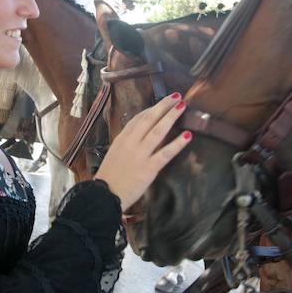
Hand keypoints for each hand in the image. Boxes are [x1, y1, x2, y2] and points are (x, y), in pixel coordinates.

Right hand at [95, 93, 191, 210]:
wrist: (104, 196)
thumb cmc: (109, 177)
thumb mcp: (114, 154)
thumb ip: (126, 144)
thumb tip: (138, 136)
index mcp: (122, 139)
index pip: (138, 119)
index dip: (152, 109)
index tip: (162, 103)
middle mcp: (131, 143)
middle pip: (149, 119)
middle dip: (163, 106)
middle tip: (176, 96)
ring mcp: (140, 155)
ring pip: (158, 131)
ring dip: (171, 117)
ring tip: (182, 106)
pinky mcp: (149, 168)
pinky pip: (165, 153)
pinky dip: (177, 143)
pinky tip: (188, 135)